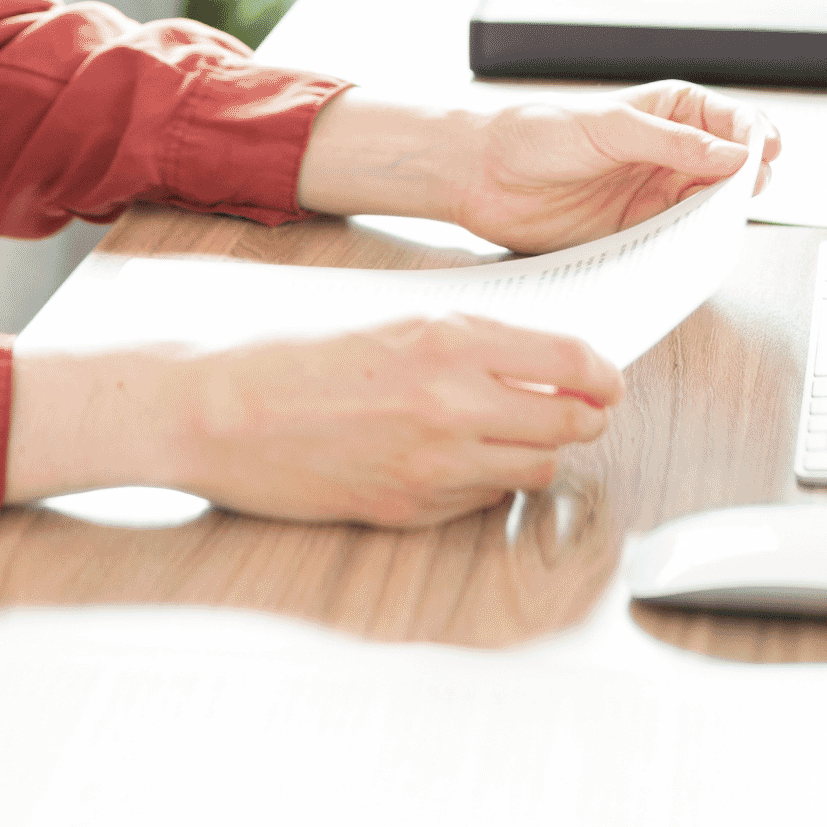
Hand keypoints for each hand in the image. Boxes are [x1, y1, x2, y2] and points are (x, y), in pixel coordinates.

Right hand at [5, 317, 621, 527]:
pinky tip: (459, 458)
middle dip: (583, 418)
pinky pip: (481, 498)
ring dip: (538, 451)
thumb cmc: (294, 351)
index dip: (602, 375)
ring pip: (534, 468)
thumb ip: (470, 338)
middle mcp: (454, 405)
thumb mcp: (392, 317)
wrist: (221, 408)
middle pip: (570, 425)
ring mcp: (433, 466)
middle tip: (579, 409)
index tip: (604, 378)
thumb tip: (537, 358)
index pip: (573, 364)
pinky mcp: (409, 509)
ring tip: (513, 432)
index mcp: (452, 342)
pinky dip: (486, 480)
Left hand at [454, 80, 772, 253]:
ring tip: (715, 220)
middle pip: (732, 169)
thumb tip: (732, 155)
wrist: (482, 174)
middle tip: (741, 192)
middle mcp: (669, 152)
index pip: (732, 120)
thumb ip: (671, 142)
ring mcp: (655, 193)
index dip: (756, 136)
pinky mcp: (637, 231)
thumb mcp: (608, 125)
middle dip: (746, 180)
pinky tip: (690, 244)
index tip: (766, 153)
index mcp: (668, 110)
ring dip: (720, 215)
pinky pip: (678, 240)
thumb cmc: (536, 131)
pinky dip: (690, 244)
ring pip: (711, 207)